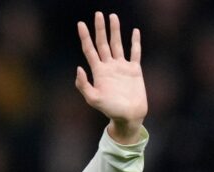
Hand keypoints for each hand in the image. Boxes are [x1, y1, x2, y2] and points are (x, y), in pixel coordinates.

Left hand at [76, 12, 147, 143]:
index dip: (85, 37)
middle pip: (103, 43)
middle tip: (98, 14)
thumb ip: (84, 85)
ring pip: (117, 44)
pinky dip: (135, 42)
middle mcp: (109, 66)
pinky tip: (135, 32)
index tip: (80, 24)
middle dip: (100, 29)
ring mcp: (122, 67)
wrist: (128, 116)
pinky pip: (135, 53)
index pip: (89, 50)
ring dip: (115, 31)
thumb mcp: (93, 99)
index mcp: (98, 72)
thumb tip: (78, 68)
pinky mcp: (134, 70)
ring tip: (113, 16)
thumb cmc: (110, 110)